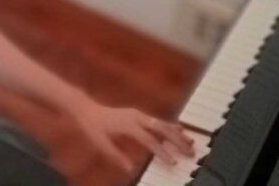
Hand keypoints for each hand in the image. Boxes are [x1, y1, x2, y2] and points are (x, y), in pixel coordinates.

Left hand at [70, 100, 194, 171]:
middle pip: (162, 129)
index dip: (162, 152)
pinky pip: (157, 119)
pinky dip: (170, 125)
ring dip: (177, 133)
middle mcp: (137, 117)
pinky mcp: (138, 113)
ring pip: (162, 122)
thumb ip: (116, 156)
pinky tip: (180, 129)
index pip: (149, 140)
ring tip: (190, 143)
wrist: (87, 109)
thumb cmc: (93, 127)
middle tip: (189, 153)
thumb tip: (131, 169)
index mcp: (128, 125)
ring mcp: (138, 114)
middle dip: (177, 141)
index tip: (173, 162)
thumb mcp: (101, 143)